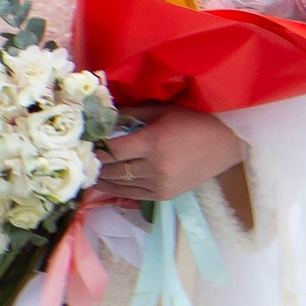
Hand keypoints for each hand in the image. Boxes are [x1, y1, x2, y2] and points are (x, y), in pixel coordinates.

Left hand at [90, 108, 247, 206]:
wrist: (228, 142)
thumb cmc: (194, 120)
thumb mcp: (162, 109)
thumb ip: (131, 112)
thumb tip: (103, 113)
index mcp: (153, 142)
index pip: (112, 151)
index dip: (94, 150)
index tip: (81, 145)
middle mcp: (155, 167)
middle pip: (113, 171)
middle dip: (94, 166)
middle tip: (77, 161)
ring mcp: (161, 185)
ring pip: (120, 185)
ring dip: (101, 180)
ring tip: (85, 173)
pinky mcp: (166, 195)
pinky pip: (133, 195)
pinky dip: (117, 189)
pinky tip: (104, 184)